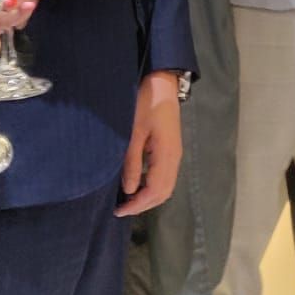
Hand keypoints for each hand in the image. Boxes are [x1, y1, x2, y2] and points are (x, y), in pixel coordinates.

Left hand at [115, 70, 182, 216]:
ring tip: (127, 199)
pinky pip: (164, 176)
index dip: (138, 205)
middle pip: (163, 192)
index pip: (155, 191)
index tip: (119, 211)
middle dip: (143, 205)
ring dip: (148, 196)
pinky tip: (136, 183)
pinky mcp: (171, 150)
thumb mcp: (133, 132)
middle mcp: (174, 158)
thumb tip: (129, 190)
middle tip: (121, 209)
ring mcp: (175, 154)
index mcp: (166, 155)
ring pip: (165, 186)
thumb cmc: (145, 103)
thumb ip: (132, 162)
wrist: (162, 83)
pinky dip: (152, 186)